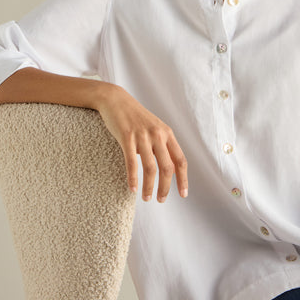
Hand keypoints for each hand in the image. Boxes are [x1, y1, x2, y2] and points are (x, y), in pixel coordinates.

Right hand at [96, 84, 187, 202]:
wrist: (116, 99)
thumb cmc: (136, 117)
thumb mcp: (155, 128)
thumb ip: (163, 146)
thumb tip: (172, 169)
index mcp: (167, 134)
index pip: (180, 160)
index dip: (183, 179)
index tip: (183, 194)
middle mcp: (157, 135)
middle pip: (167, 167)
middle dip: (165, 187)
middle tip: (161, 200)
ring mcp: (142, 136)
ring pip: (150, 168)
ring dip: (149, 186)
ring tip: (147, 198)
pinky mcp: (126, 137)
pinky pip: (132, 162)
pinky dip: (132, 178)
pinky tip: (132, 189)